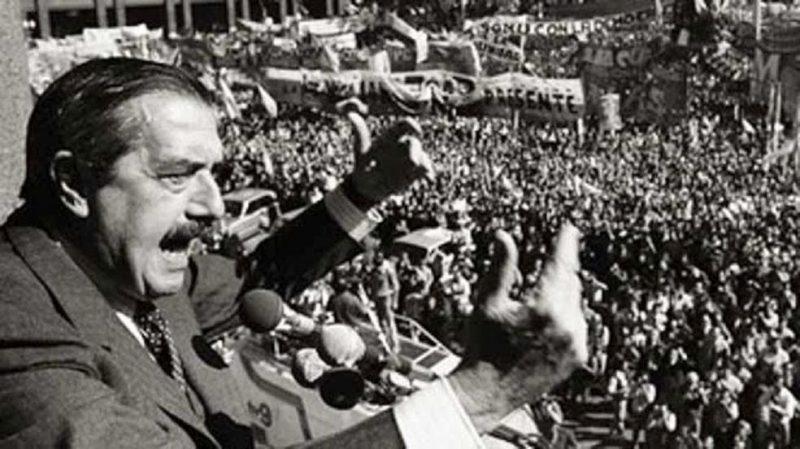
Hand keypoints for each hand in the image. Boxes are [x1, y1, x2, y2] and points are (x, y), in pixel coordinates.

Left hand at [336, 98, 433, 207]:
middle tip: (413, 162)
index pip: (404, 125)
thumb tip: (350, 114)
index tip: (416, 130)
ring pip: (422, 156)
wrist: (367, 189)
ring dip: (423, 162)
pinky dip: (428, 172)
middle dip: (416, 150)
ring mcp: (409, 158)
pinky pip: (424, 168)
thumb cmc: (363, 167)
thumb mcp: (361, 152)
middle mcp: (402, 145)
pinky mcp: (414, 171)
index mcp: (390, 137)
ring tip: (424, 170)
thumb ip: (360, 134)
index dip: (412, 125)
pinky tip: (429, 177)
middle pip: (414, 142)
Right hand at [449, 225, 586, 432]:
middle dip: (558, 271)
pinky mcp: (578, 357)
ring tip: (533, 307)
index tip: (569, 229)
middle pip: (569, 283)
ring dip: (560, 296)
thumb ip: (501, 267)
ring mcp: (576, 343)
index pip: (560, 265)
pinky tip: (544, 325)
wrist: (488, 392)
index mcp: (545, 308)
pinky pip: (578, 325)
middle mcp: (567, 325)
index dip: (565, 244)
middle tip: (541, 269)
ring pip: (575, 304)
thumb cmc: (483, 346)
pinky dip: (566, 317)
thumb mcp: (487, 302)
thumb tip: (504, 236)